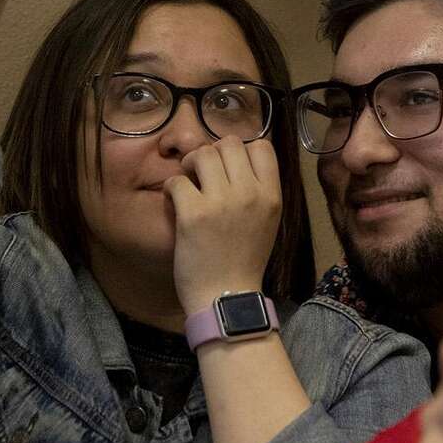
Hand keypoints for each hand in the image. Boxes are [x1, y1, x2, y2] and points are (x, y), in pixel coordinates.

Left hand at [168, 135, 281, 317]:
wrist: (226, 299)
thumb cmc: (244, 261)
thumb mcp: (268, 221)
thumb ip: (258, 190)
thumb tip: (237, 161)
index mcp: (271, 195)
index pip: (261, 145)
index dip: (241, 151)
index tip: (229, 167)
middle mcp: (249, 193)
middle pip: (228, 143)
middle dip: (212, 153)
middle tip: (202, 173)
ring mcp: (221, 202)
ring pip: (202, 154)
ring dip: (190, 165)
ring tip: (188, 182)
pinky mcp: (193, 214)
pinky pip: (176, 180)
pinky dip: (171, 188)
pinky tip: (174, 202)